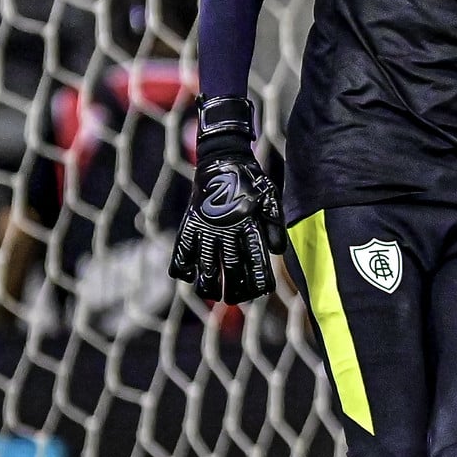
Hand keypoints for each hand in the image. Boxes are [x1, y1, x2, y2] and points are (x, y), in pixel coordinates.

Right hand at [168, 96, 285, 304]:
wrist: (223, 157)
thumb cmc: (250, 180)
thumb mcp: (269, 199)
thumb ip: (274, 226)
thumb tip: (275, 252)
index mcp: (250, 225)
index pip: (257, 261)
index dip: (260, 280)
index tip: (261, 292)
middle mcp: (228, 229)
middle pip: (231, 268)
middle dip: (234, 289)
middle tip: (234, 299)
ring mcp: (207, 226)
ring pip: (205, 264)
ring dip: (207, 284)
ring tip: (210, 293)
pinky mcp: (190, 221)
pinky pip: (182, 249)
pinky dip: (182, 265)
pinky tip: (186, 275)